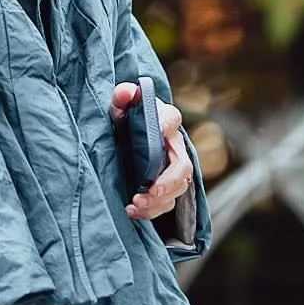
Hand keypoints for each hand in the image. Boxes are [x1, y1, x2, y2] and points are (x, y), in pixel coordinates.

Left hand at [110, 82, 193, 220]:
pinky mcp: (165, 188)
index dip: (167, 123)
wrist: (126, 140)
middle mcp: (174, 147)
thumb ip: (122, 97)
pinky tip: (132, 211)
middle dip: (169, 181)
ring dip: (159, 201)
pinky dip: (150, 211)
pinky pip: (166, 203)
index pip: (172, 117)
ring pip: (178, 189)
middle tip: (151, 191)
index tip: (160, 129)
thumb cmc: (127, 120)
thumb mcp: (120, 108)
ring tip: (136, 204)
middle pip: (183, 166)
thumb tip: (125, 93)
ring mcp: (172, 170)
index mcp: (164, 121)